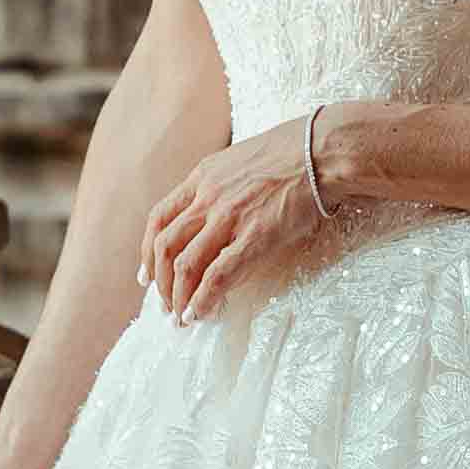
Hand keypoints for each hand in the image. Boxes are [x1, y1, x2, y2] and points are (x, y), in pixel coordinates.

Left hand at [138, 117, 333, 322]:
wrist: (323, 151)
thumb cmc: (292, 152)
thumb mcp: (241, 159)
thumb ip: (222, 184)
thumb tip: (218, 213)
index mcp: (203, 176)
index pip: (159, 218)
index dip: (146, 251)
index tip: (146, 276)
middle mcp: (208, 198)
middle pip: (165, 246)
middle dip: (161, 283)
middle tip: (166, 306)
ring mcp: (229, 217)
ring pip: (185, 264)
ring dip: (178, 297)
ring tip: (182, 317)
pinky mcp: (255, 237)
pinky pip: (218, 274)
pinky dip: (204, 298)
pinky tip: (201, 313)